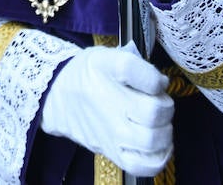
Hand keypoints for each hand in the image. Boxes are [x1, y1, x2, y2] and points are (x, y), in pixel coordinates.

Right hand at [41, 46, 172, 176]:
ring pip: (152, 140)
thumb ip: (137, 64)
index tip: (154, 82)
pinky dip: (159, 157)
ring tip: (159, 124)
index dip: (154, 78)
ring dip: (165, 131)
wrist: (57, 96)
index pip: (134, 71)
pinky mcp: (111, 152)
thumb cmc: (88, 74)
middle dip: (165, 105)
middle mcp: (108, 103)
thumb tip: (162, 84)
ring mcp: (110, 133)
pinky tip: (160, 145)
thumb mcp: (106, 56)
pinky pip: (142, 166)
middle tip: (157, 103)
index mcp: (105, 71)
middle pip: (153, 111)